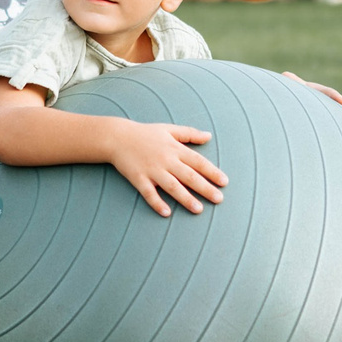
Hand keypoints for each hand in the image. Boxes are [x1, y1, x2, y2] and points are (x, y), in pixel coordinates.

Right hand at [112, 121, 226, 216]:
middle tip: (219, 199)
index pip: (198, 162)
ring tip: (199, 209)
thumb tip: (209, 136)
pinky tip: (166, 213)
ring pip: (172, 186)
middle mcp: (166, 160)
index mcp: (175, 148)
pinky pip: (149, 193)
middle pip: (189, 176)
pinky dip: (157, 202)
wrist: (117, 137)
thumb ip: (190, 134)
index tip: (224, 182)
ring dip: (186, 198)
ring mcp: (152, 170)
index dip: (212, 172)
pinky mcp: (138, 178)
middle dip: (205, 188)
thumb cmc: (145, 133)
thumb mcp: (169, 129)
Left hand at [283, 71, 341, 127]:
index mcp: (318, 92)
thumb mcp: (290, 90)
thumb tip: (286, 75)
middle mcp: (330, 99)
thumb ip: (290, 83)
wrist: (297, 100)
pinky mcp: (338, 115)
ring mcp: (336, 107)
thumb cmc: (291, 96)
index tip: (340, 100)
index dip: (333, 96)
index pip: (327, 93)